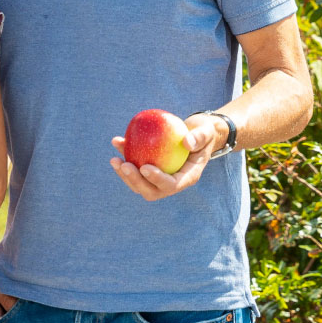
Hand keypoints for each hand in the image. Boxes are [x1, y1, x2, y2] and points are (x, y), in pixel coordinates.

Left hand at [108, 114, 224, 201]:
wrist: (196, 133)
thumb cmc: (203, 131)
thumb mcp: (206, 131)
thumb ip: (200, 137)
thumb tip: (187, 142)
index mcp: (187, 177)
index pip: (171, 185)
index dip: (157, 180)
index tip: (145, 167)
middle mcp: (172, 182)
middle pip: (151, 191)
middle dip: (136, 182)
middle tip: (125, 165)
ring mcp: (160, 178)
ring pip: (139, 184)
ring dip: (125, 175)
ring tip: (115, 160)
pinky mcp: (150, 169)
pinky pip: (135, 167)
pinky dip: (125, 156)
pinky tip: (116, 141)